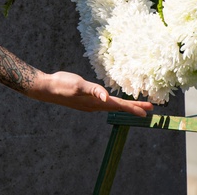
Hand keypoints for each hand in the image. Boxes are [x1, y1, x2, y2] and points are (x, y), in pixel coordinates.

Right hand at [26, 71, 152, 116]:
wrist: (47, 88)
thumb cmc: (62, 84)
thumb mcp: (79, 84)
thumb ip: (93, 90)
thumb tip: (105, 98)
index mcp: (96, 102)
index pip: (119, 106)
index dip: (134, 108)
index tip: (148, 111)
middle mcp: (95, 105)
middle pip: (118, 107)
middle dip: (134, 108)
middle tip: (149, 109)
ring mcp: (90, 104)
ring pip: (112, 106)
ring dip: (125, 106)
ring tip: (135, 106)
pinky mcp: (85, 100)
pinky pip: (104, 103)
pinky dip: (113, 103)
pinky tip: (111, 101)